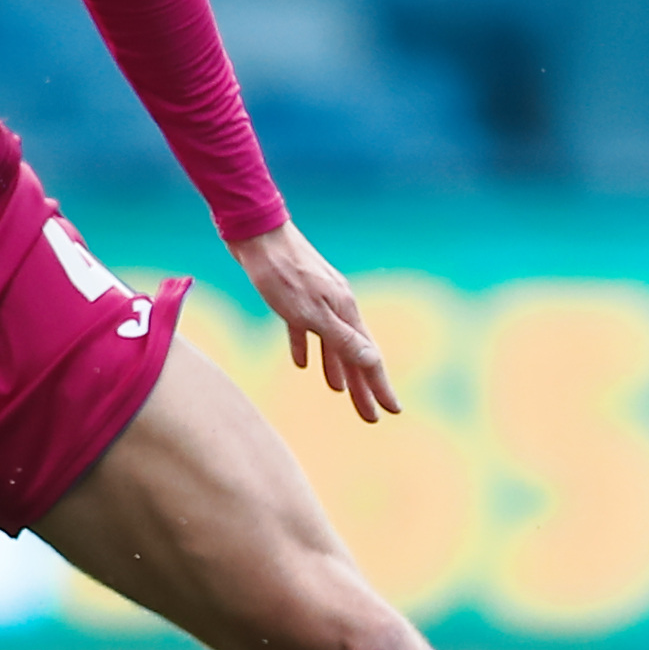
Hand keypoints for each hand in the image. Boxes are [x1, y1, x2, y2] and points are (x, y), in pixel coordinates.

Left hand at [230, 220, 400, 423]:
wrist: (257, 233)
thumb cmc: (282, 274)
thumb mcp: (311, 312)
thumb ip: (342, 339)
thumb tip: (374, 361)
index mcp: (345, 312)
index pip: (368, 359)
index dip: (379, 388)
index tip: (392, 411)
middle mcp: (337, 307)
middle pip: (353, 354)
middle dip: (361, 387)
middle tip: (369, 417)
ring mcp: (317, 301)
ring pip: (331, 343)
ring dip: (336, 369)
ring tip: (339, 392)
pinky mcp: (294, 296)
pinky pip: (306, 330)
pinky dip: (307, 347)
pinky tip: (302, 362)